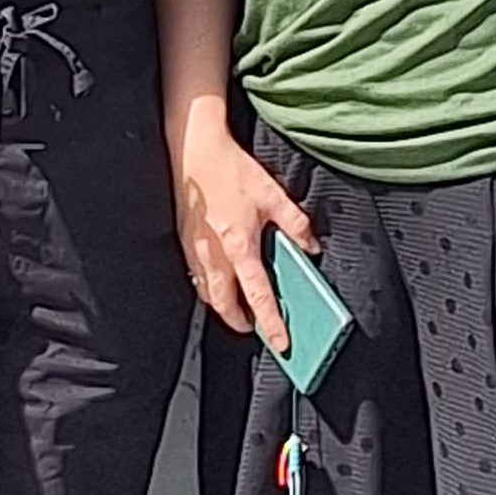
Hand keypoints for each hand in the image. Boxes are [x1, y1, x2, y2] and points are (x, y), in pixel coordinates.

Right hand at [171, 99, 313, 353]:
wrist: (193, 151)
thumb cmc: (229, 169)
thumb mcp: (272, 194)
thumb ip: (295, 223)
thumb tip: (310, 245)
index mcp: (240, 246)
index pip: (259, 296)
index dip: (270, 323)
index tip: (281, 343)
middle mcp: (215, 255)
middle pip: (225, 306)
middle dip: (241, 323)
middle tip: (255, 329)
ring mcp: (196, 251)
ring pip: (208, 294)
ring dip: (224, 307)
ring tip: (239, 310)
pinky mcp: (185, 243)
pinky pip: (197, 277)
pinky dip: (210, 288)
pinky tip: (220, 282)